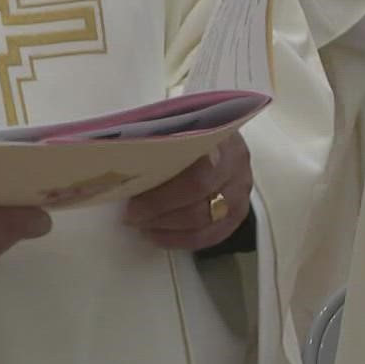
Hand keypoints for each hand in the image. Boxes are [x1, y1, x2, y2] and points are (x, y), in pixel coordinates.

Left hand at [123, 133, 252, 250]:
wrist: (220, 137)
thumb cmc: (190, 130)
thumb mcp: (175, 123)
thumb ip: (158, 138)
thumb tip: (122, 162)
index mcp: (220, 135)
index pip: (197, 169)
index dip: (164, 190)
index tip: (134, 197)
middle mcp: (236, 162)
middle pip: (200, 196)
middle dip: (160, 210)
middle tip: (132, 215)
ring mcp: (241, 189)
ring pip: (206, 220)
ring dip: (168, 228)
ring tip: (142, 225)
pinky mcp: (240, 212)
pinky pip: (212, 236)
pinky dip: (182, 240)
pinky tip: (159, 235)